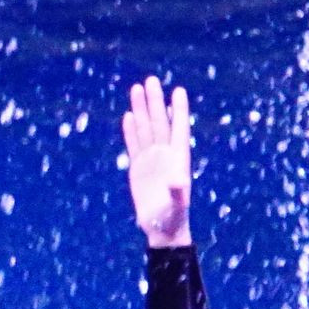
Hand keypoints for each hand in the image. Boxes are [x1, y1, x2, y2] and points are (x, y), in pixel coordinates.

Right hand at [121, 75, 192, 248]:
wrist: (161, 228)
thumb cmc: (173, 217)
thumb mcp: (176, 204)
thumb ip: (177, 191)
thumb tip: (178, 181)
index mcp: (178, 158)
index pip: (179, 128)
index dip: (179, 110)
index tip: (178, 90)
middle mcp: (165, 154)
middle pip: (159, 122)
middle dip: (155, 102)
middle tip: (151, 80)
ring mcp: (151, 159)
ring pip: (146, 129)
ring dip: (142, 110)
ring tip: (137, 89)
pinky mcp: (138, 167)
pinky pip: (134, 144)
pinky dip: (131, 131)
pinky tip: (129, 116)